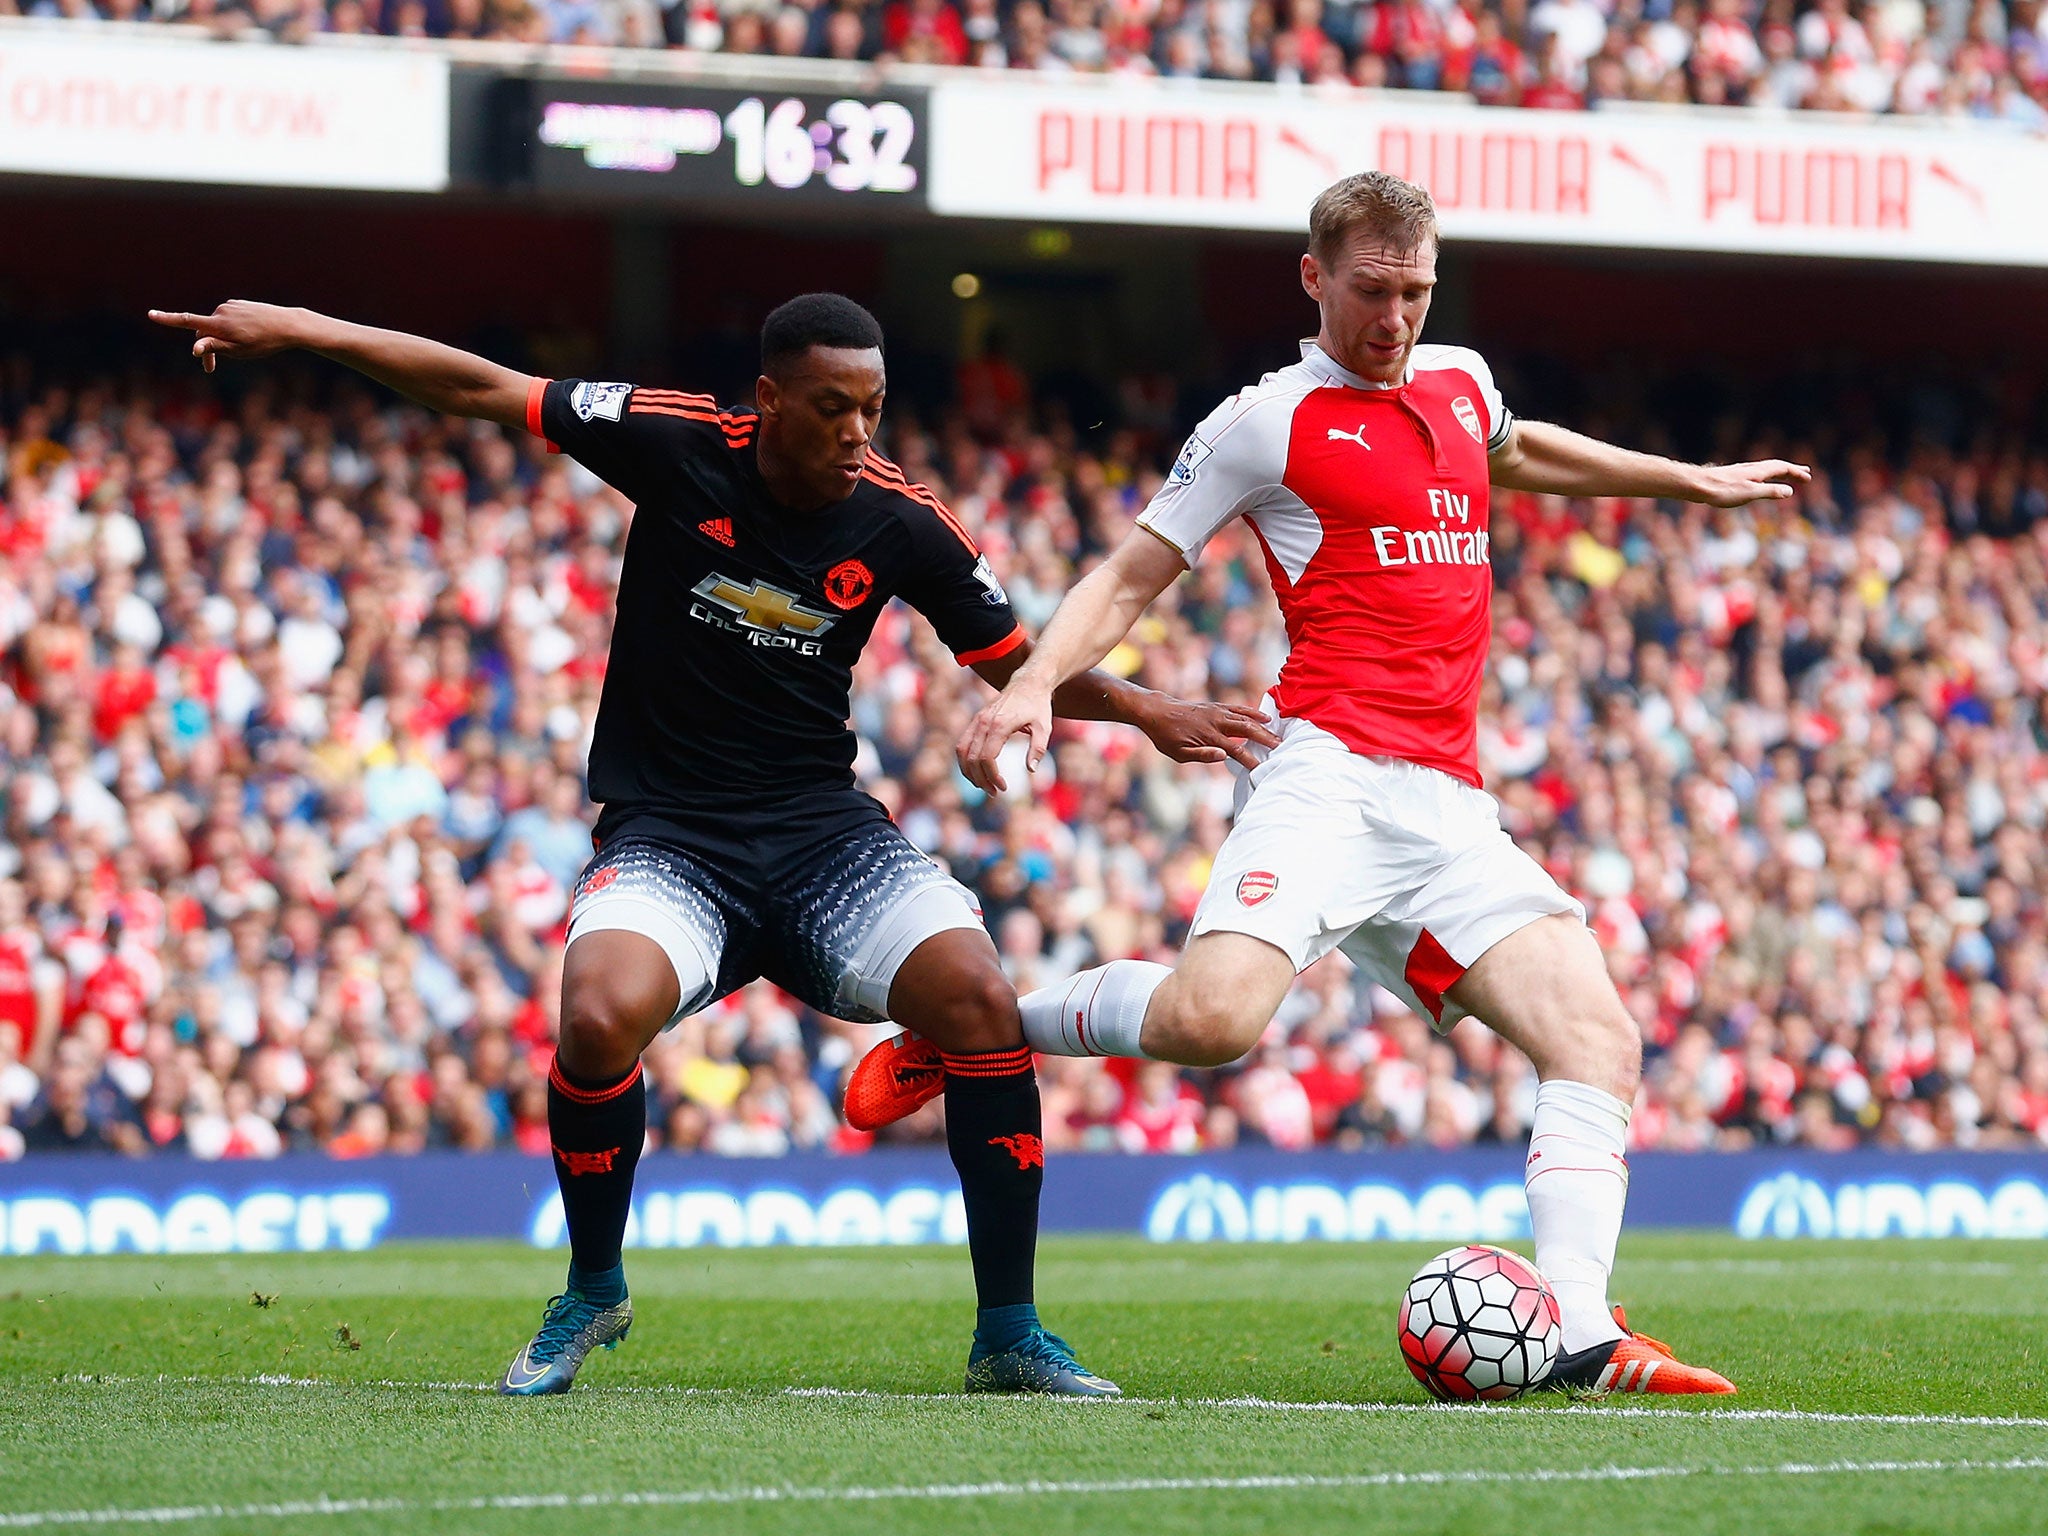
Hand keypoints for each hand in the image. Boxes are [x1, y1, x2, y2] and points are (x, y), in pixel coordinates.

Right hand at [148, 301, 308, 372]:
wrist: (287, 325)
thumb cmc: (264, 342)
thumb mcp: (239, 350)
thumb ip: (215, 347)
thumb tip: (194, 348)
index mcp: (219, 324)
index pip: (187, 321)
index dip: (167, 319)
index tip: (151, 314)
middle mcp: (221, 311)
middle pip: (202, 331)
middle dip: (204, 349)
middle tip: (210, 370)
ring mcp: (230, 306)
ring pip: (216, 325)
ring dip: (219, 338)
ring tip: (242, 347)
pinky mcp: (238, 304)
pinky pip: (227, 319)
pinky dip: (229, 329)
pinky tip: (248, 334)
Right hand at [957, 680, 1054, 794]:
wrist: (1028, 683)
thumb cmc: (1038, 706)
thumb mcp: (1045, 727)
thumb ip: (1038, 748)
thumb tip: (1031, 770)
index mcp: (1000, 724)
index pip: (987, 757)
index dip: (992, 776)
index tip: (1004, 787)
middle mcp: (984, 722)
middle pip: (973, 758)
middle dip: (981, 779)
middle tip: (994, 792)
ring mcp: (977, 720)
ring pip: (962, 751)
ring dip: (969, 772)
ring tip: (983, 785)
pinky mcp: (975, 721)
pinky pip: (963, 744)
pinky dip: (965, 760)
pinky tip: (975, 771)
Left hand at [1140, 697, 1278, 770]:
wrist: (1157, 712)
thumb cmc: (1166, 736)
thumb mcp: (1178, 753)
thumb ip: (1202, 755)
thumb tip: (1224, 756)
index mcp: (1208, 736)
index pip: (1236, 750)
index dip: (1250, 760)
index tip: (1262, 768)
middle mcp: (1216, 722)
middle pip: (1247, 730)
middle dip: (1265, 739)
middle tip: (1281, 748)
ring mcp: (1217, 712)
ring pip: (1246, 718)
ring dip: (1263, 727)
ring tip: (1278, 735)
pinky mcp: (1216, 707)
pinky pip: (1239, 709)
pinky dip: (1253, 712)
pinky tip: (1264, 718)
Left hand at [1691, 459, 1810, 506]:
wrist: (1697, 485)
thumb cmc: (1722, 491)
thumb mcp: (1750, 493)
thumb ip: (1770, 492)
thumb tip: (1790, 491)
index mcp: (1758, 471)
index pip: (1783, 469)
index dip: (1796, 473)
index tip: (1808, 478)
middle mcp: (1751, 468)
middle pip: (1776, 467)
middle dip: (1791, 470)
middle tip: (1805, 471)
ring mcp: (1742, 472)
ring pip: (1765, 469)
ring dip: (1779, 472)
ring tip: (1786, 476)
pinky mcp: (1733, 477)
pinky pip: (1756, 474)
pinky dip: (1766, 476)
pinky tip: (1760, 481)